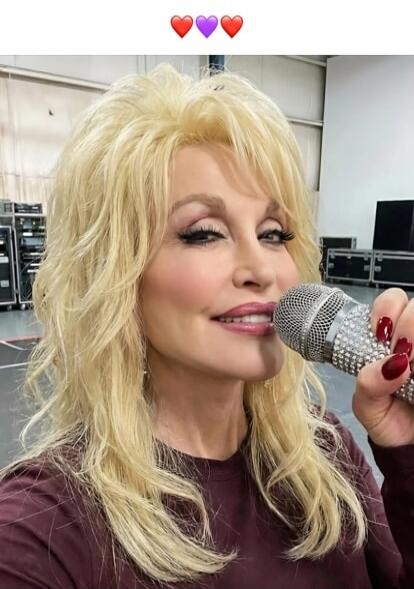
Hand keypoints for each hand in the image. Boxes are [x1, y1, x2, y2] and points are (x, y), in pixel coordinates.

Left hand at [352, 287, 413, 447]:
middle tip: (403, 355)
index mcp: (390, 336)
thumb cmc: (391, 421)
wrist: (412, 447)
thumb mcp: (368, 407)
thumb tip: (390, 364)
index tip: (380, 336)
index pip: (393, 300)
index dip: (386, 310)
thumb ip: (369, 385)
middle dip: (409, 326)